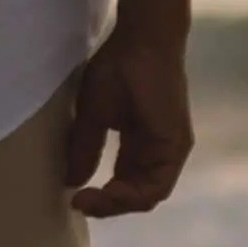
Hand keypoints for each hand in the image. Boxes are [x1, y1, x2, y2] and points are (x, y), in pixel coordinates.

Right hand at [59, 20, 190, 218]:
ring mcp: (170, 150)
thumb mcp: (92, 116)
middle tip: (80, 203)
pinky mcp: (176, 145)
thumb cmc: (117, 69)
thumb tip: (71, 182)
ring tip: (92, 201)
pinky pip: (157, 186)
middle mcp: (158, 151)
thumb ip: (85, 150)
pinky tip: (110, 192)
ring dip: (119, 204)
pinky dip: (133, 195)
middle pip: (136, 195)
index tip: (73, 198)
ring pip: (148, 196)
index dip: (100, 197)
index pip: (124, 184)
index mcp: (140, 145)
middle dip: (107, 205)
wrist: (142, 41)